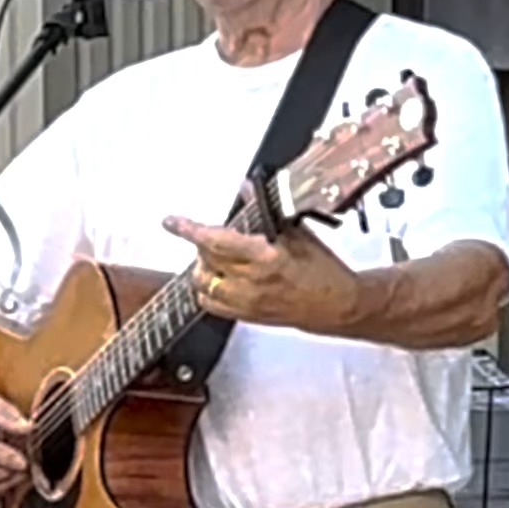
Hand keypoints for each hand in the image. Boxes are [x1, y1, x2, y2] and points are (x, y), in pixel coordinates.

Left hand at [163, 212, 359, 334]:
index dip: (190, 230)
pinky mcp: (246, 317)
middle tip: (215, 235)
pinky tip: (219, 279)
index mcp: (265, 259)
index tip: (172, 222)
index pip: (216, 241)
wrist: (336, 305)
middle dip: (204, 244)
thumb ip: (266, 213)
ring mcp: (247, 303)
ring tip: (217, 257)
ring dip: (204, 267)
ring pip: (203, 283)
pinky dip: (208, 289)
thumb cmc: (323, 271)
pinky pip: (210, 304)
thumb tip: (247, 190)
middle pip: (205, 261)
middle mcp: (252, 283)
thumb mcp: (297, 233)